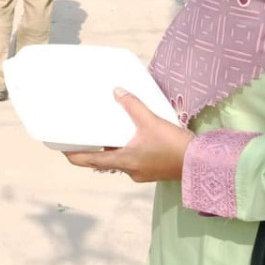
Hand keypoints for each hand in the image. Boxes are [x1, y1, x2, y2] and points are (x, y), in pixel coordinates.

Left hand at [64, 89, 192, 181]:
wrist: (201, 163)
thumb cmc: (173, 145)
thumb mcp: (150, 121)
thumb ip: (132, 105)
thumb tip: (117, 91)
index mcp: (123, 161)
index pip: (90, 161)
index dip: (74, 156)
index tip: (63, 150)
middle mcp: (129, 170)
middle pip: (104, 162)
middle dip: (95, 151)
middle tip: (87, 137)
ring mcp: (141, 173)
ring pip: (120, 161)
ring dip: (114, 150)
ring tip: (109, 133)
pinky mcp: (153, 171)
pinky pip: (134, 161)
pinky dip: (128, 151)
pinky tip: (133, 138)